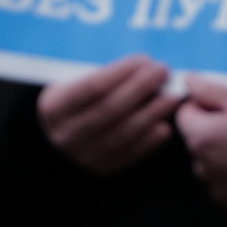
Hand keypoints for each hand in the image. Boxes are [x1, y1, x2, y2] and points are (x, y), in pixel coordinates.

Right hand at [37, 55, 180, 173]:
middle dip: (140, 88)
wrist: (65, 132)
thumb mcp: (73, 81)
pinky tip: (165, 125)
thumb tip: (143, 64)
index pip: (92, 87)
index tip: (144, 59)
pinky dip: (150, 140)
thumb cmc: (76, 97)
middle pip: (110, 109)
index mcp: (54, 107)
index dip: (121, 72)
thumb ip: (101, 74)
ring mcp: (85, 154)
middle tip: (163, 72)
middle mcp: (66, 133)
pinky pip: (131, 154)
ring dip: (152, 113)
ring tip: (172, 96)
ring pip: (123, 133)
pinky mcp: (104, 167)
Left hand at [176, 76, 226, 217]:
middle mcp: (203, 168)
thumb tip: (188, 82)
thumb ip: (209, 90)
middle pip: (197, 144)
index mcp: (200, 138)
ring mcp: (219, 190)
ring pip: (211, 168)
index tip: (226, 107)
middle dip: (212, 133)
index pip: (184, 116)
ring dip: (222, 158)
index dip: (203, 106)